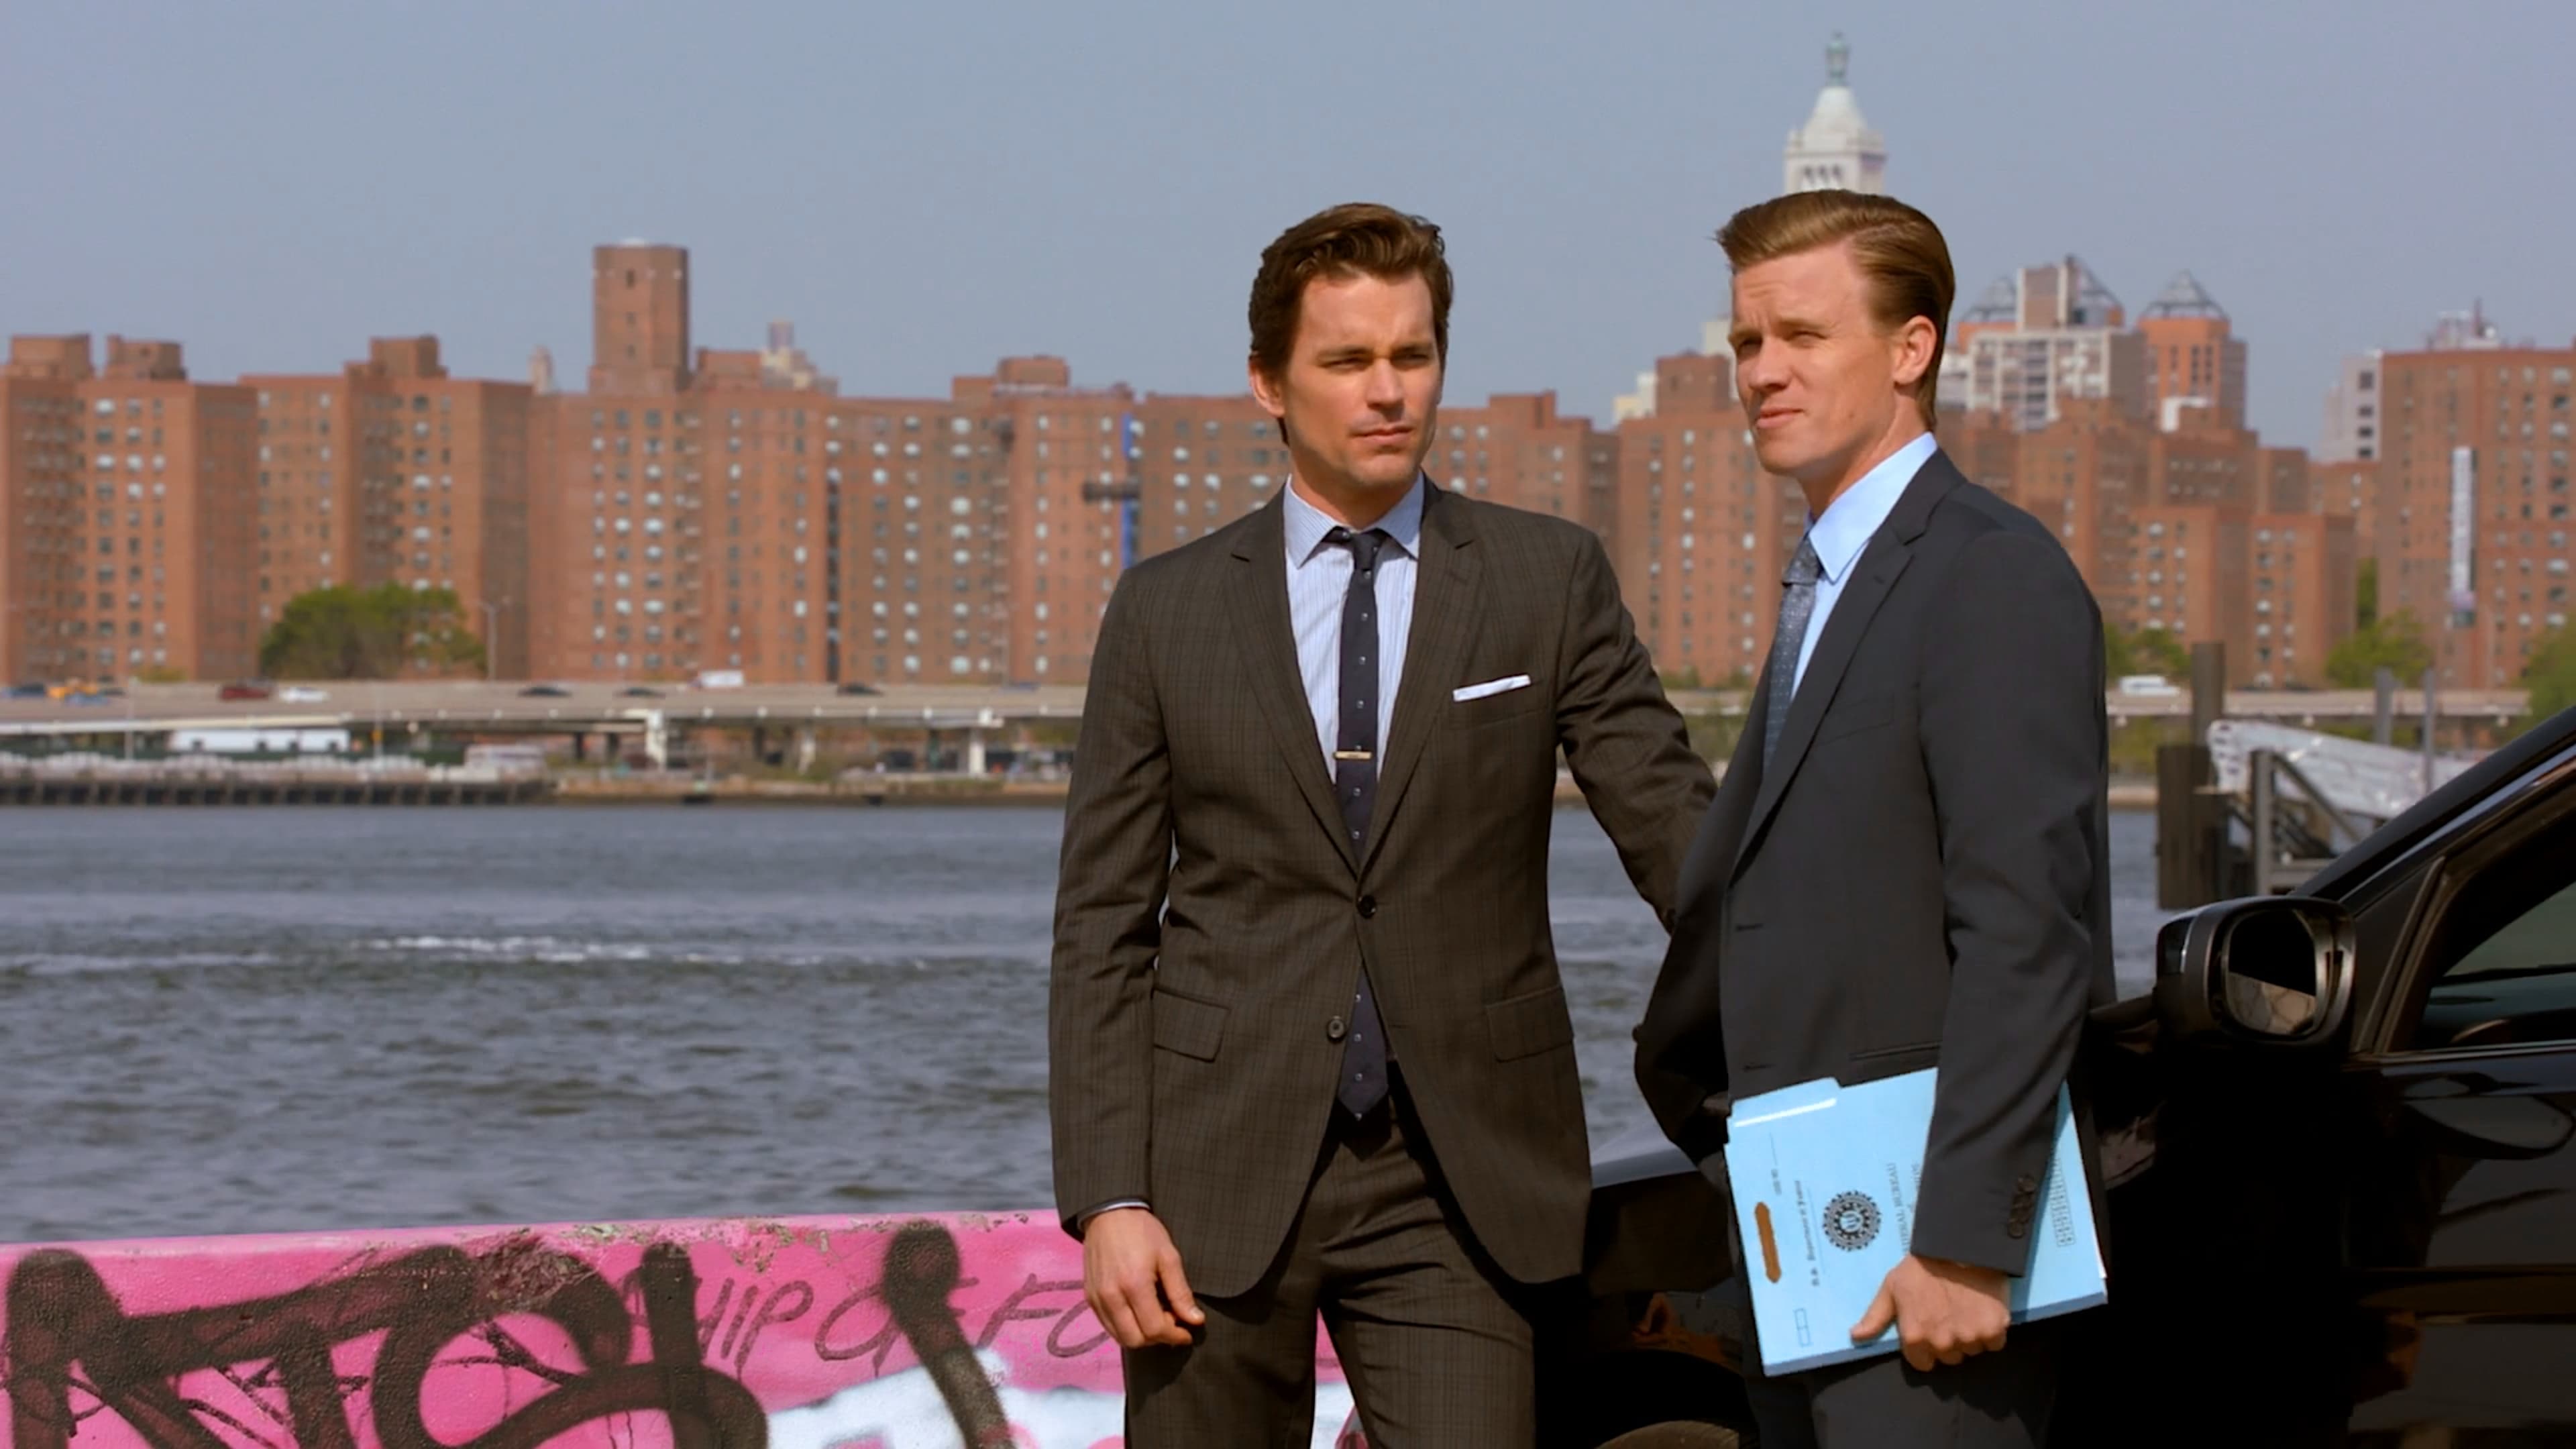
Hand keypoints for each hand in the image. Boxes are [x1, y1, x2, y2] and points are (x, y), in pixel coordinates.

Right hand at [1082, 1208, 1203, 1348]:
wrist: (1109, 1213)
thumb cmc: (1143, 1231)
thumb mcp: (1169, 1256)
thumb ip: (1181, 1292)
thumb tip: (1195, 1320)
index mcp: (1134, 1285)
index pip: (1154, 1329)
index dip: (1174, 1336)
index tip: (1187, 1331)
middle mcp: (1111, 1297)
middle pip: (1135, 1340)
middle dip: (1157, 1338)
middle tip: (1171, 1322)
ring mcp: (1097, 1298)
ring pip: (1120, 1337)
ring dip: (1141, 1335)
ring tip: (1155, 1316)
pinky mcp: (1089, 1297)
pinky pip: (1108, 1326)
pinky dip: (1126, 1327)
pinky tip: (1138, 1311)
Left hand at [1851, 1253, 2008, 1371]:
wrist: (1960, 1246)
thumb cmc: (1921, 1267)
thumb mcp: (1891, 1287)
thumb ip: (1875, 1317)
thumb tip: (1856, 1337)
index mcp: (1916, 1337)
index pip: (1923, 1363)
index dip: (1926, 1348)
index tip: (1931, 1329)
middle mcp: (1943, 1343)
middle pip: (1949, 1358)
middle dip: (1949, 1341)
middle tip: (1949, 1315)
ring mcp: (1969, 1338)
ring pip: (1971, 1351)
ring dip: (1970, 1336)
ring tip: (1966, 1310)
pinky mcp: (1995, 1330)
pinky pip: (1994, 1343)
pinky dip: (1992, 1331)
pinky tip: (1983, 1311)